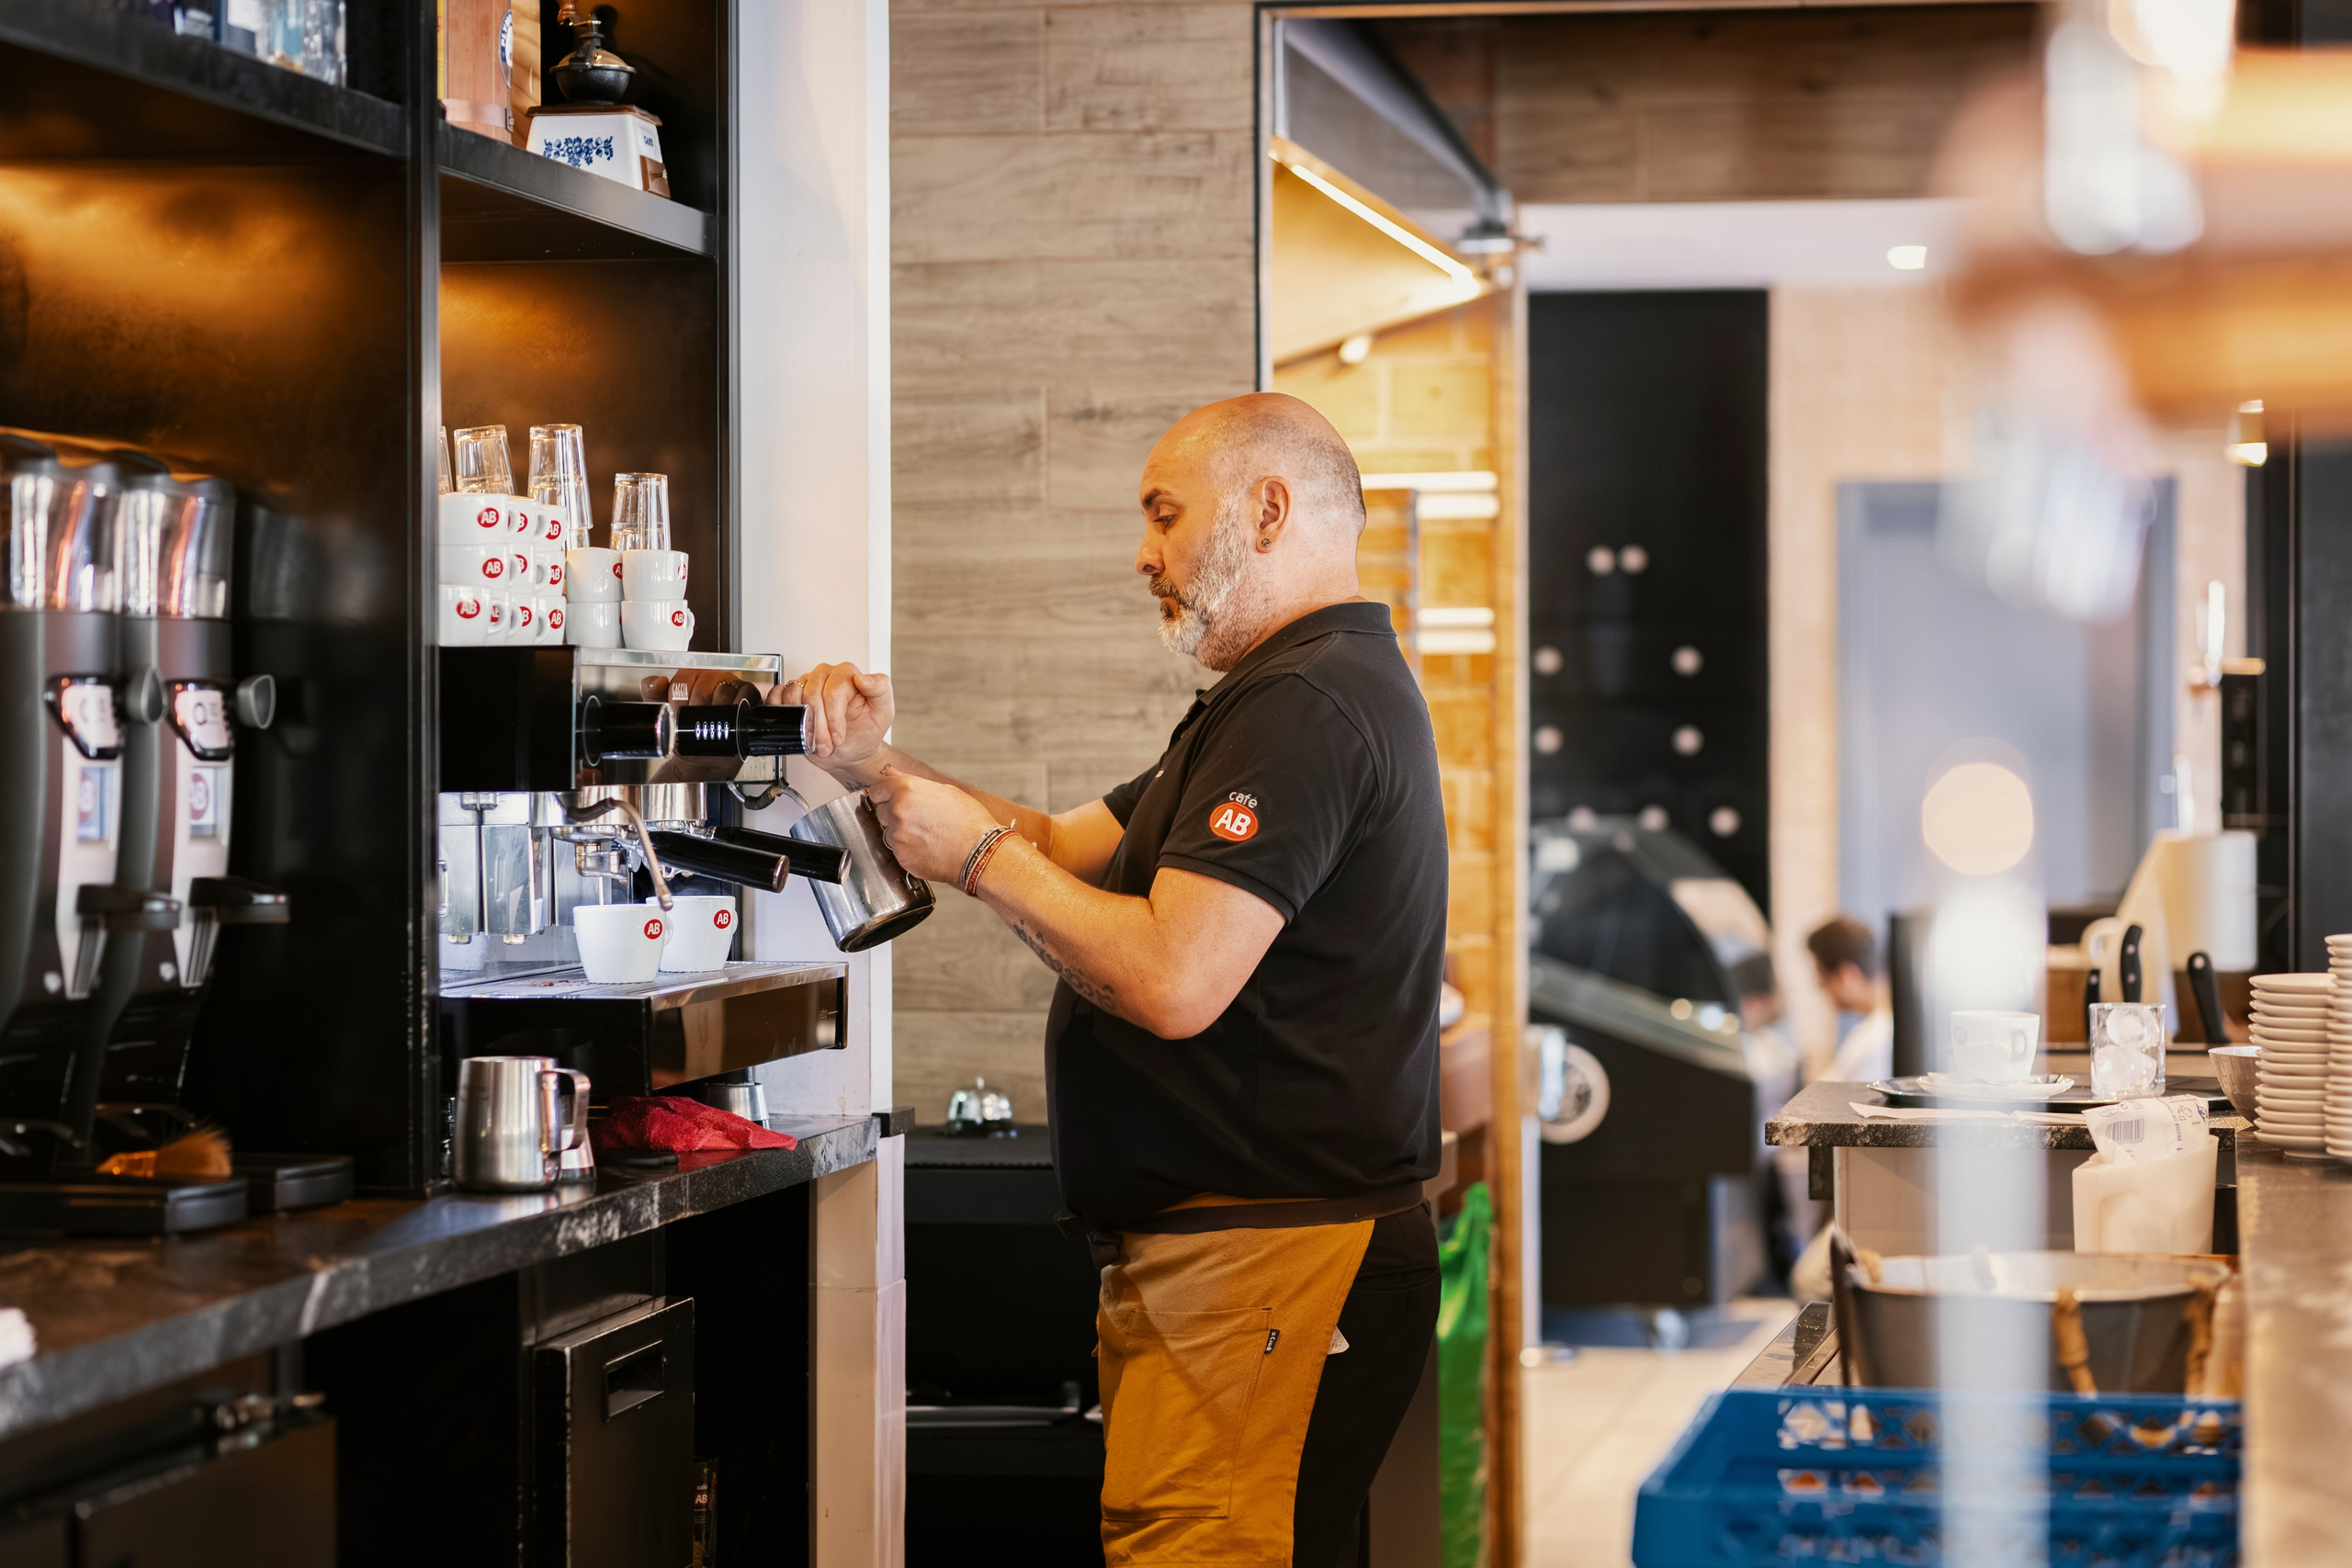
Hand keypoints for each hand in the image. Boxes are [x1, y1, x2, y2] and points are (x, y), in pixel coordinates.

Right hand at [779, 662, 894, 781]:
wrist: (851, 753)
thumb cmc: (866, 732)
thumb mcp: (883, 713)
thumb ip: (881, 690)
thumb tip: (863, 678)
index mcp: (848, 674)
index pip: (834, 691)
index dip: (834, 717)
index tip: (839, 736)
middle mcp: (826, 675)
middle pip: (812, 695)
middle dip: (819, 726)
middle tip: (828, 743)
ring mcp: (807, 684)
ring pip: (794, 696)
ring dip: (803, 724)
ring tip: (816, 739)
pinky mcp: (792, 695)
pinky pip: (778, 695)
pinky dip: (784, 714)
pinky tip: (798, 726)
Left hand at [869, 766, 1002, 883]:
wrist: (978, 851)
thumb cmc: (969, 821)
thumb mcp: (945, 790)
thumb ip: (912, 782)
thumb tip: (892, 774)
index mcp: (907, 790)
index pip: (877, 789)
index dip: (883, 794)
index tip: (887, 798)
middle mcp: (898, 811)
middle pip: (881, 811)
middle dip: (894, 814)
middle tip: (919, 819)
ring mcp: (898, 835)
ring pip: (889, 833)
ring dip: (901, 833)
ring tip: (927, 835)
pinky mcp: (901, 856)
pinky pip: (897, 851)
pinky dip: (908, 850)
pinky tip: (927, 847)